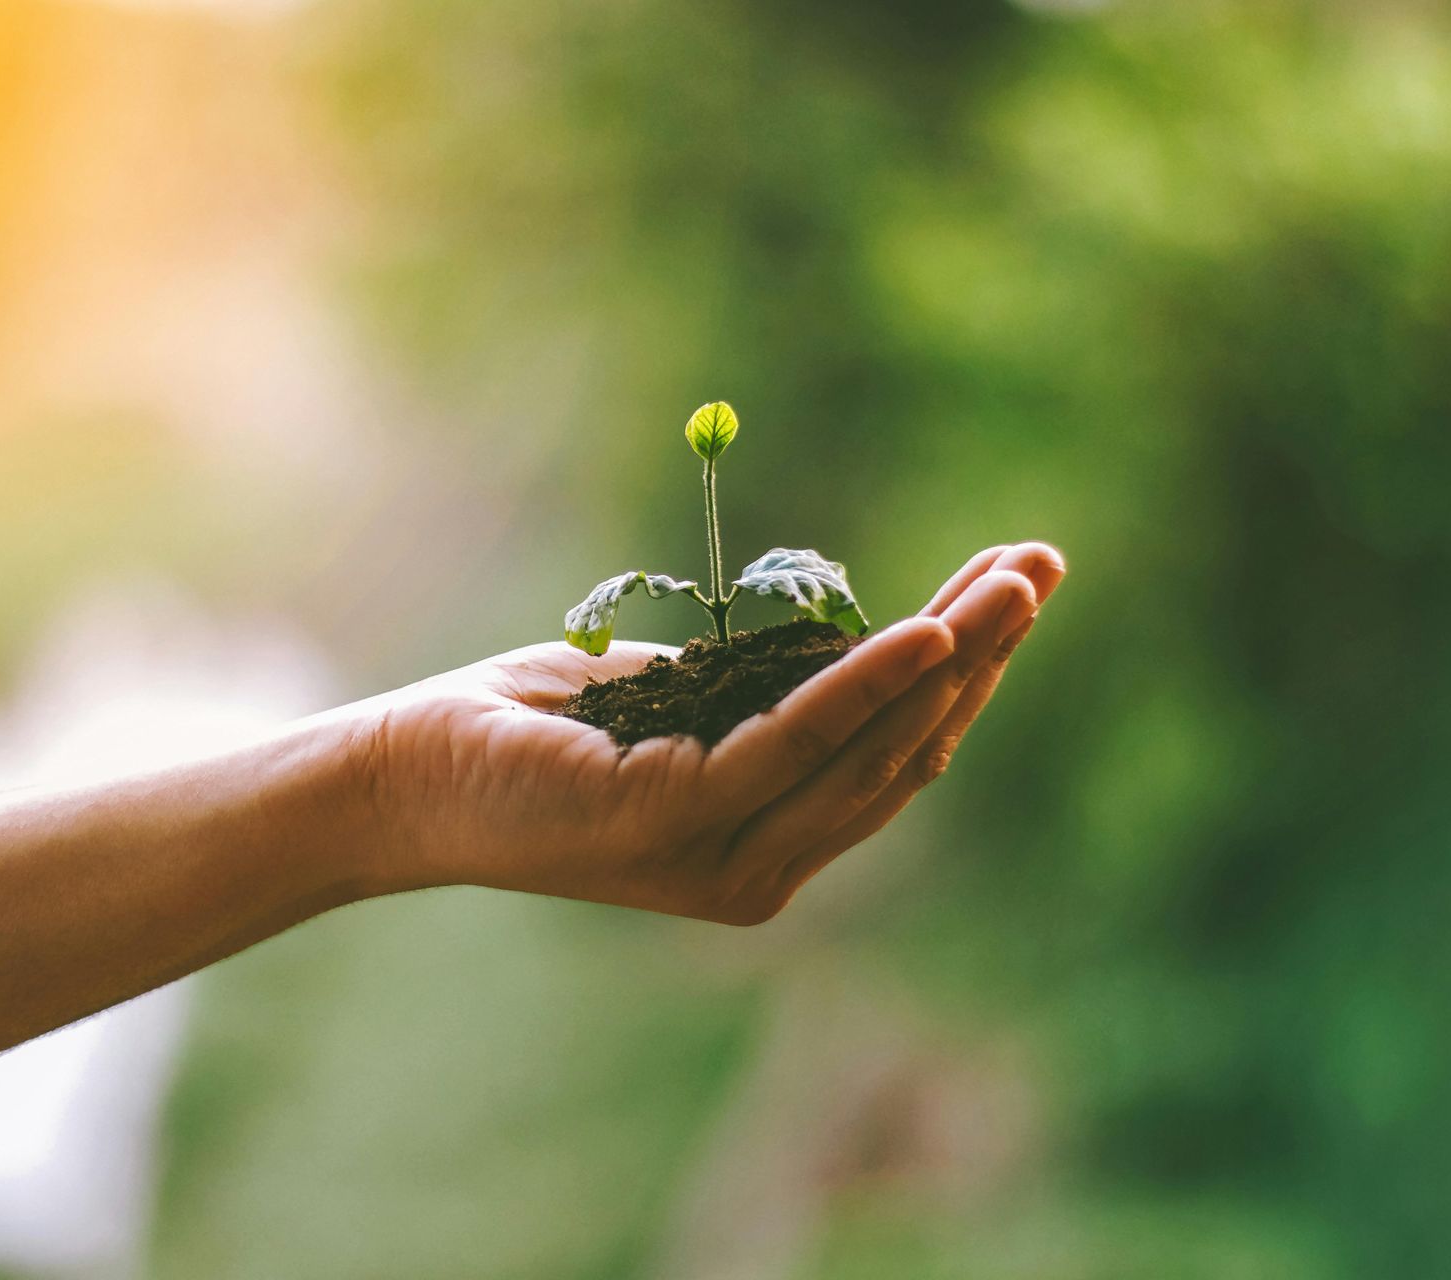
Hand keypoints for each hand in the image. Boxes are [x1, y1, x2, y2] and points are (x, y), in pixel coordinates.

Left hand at [338, 543, 1064, 922]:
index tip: (1014, 590)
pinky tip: (928, 630)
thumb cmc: (536, 729)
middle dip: (984, 656)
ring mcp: (724, 858)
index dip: (964, 677)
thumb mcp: (683, 702)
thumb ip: (771, 696)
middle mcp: (762, 870)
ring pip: (871, 749)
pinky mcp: (680, 823)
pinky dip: (869, 684)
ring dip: (952, 655)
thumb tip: (865, 646)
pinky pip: (799, 742)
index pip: (893, 760)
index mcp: (766, 847)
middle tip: (1043, 568)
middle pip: (905, 755)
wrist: (407, 771)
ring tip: (1015, 582)